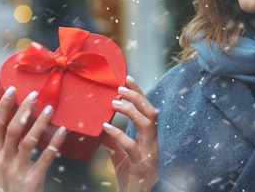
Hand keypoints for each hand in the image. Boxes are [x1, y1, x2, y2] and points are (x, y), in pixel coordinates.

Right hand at [0, 87, 66, 191]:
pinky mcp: (32, 180)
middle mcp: (4, 160)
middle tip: (34, 94)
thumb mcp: (3, 162)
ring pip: (28, 141)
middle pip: (13, 129)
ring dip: (39, 123)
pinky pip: (46, 157)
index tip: (12, 89)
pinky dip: (54, 143)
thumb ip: (8, 143)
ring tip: (50, 108)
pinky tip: (62, 131)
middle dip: (23, 110)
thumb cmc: (11, 182)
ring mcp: (17, 170)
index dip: (3, 106)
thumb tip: (21, 115)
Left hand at [102, 76, 158, 191]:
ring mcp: (149, 153)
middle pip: (151, 112)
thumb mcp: (121, 155)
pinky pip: (132, 146)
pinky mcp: (141, 165)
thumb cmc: (132, 176)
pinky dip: (119, 134)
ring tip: (115, 104)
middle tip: (120, 88)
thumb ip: (114, 141)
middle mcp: (153, 142)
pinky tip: (106, 128)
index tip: (128, 77)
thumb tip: (101, 125)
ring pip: (147, 124)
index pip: (148, 109)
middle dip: (137, 97)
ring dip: (132, 111)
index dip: (139, 92)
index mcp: (149, 137)